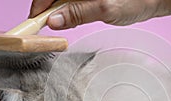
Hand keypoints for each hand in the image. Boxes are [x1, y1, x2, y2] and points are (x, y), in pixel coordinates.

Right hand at [29, 0, 170, 29]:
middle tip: (48, 28)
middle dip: (48, 11)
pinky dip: (69, 12)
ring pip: (63, 0)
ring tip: (61, 24)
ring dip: (59, 13)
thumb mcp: (104, 9)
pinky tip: (72, 18)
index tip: (34, 22)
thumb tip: (53, 20)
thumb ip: (77, 13)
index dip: (39, 7)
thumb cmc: (136, 0)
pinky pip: (72, 2)